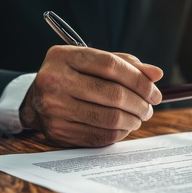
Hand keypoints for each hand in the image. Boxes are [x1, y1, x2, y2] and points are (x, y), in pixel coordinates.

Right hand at [20, 45, 162, 146]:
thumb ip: (125, 64)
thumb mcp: (92, 62)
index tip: (154, 92)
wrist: (35, 101)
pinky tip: (124, 127)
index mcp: (64, 56)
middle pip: (113, 94)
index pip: (111, 65)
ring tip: (139, 117)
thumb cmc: (72, 77)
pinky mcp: (59, 132)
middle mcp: (55, 81)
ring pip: (110, 118)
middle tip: (149, 108)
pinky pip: (101, 136)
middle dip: (140, 104)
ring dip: (133, 120)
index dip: (139, 80)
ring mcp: (54, 108)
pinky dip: (119, 133)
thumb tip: (156, 74)